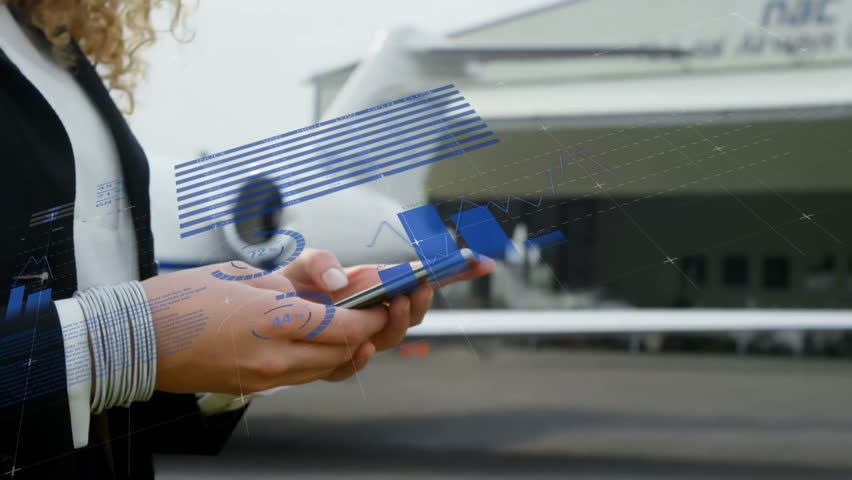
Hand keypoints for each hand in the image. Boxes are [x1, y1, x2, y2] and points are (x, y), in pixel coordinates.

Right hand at [142, 249, 494, 393]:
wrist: (134, 340)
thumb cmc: (182, 299)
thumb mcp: (245, 273)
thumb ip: (299, 278)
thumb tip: (339, 280)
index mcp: (273, 322)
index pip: (347, 325)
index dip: (377, 311)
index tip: (393, 293)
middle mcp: (276, 358)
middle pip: (349, 350)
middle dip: (380, 326)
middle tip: (396, 302)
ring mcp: (268, 379)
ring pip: (333, 368)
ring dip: (360, 344)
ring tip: (376, 316)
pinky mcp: (259, 387)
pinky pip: (309, 376)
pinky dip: (333, 358)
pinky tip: (341, 337)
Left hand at [275, 249, 495, 380]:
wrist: (262, 318)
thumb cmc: (290, 288)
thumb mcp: (304, 263)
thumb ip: (320, 261)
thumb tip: (340, 281)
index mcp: (378, 286)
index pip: (424, 279)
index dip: (455, 271)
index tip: (482, 261)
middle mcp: (376, 313)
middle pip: (415, 312)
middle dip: (423, 300)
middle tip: (420, 287)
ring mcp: (360, 337)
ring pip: (392, 337)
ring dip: (400, 322)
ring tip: (396, 303)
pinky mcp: (336, 360)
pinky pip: (355, 364)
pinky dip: (363, 358)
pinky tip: (364, 346)